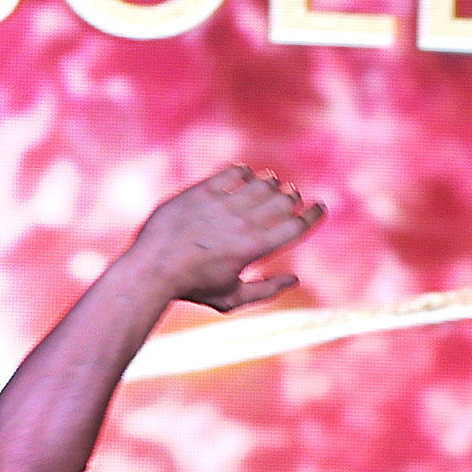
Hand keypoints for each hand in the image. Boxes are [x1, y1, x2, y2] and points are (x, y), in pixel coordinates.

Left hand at [131, 163, 325, 312]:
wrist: (152, 269)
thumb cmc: (192, 288)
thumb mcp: (230, 299)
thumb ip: (266, 291)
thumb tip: (294, 279)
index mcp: (254, 248)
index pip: (297, 225)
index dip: (314, 214)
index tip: (319, 208)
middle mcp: (242, 223)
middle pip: (283, 200)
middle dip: (293, 197)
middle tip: (290, 199)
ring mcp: (222, 205)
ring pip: (261, 183)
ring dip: (271, 183)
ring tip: (270, 187)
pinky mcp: (202, 191)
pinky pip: (233, 172)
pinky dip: (244, 173)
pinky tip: (244, 178)